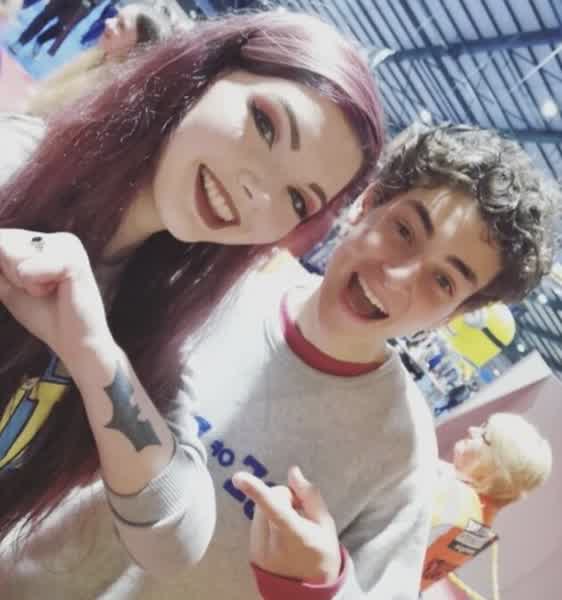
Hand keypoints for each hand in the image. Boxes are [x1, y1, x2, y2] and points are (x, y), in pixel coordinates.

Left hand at [0, 229, 111, 365]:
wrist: (74, 342)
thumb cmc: (45, 315)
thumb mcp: (10, 284)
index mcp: (49, 241)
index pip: (2, 238)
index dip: (4, 270)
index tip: (30, 286)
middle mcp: (61, 238)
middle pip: (3, 242)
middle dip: (10, 274)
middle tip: (41, 291)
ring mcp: (69, 247)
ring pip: (10, 253)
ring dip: (21, 282)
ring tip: (48, 291)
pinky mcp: (72, 262)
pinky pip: (26, 271)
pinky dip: (34, 288)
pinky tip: (59, 293)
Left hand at [232, 466, 340, 583]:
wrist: (311, 594)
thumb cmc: (322, 553)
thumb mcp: (325, 523)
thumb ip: (309, 495)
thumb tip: (293, 471)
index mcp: (295, 534)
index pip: (274, 507)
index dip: (255, 490)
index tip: (237, 477)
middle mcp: (272, 544)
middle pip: (268, 500)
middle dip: (283, 498)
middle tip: (298, 510)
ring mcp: (258, 551)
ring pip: (259, 510)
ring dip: (273, 509)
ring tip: (290, 526)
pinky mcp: (251, 553)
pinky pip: (256, 524)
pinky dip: (267, 523)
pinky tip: (281, 536)